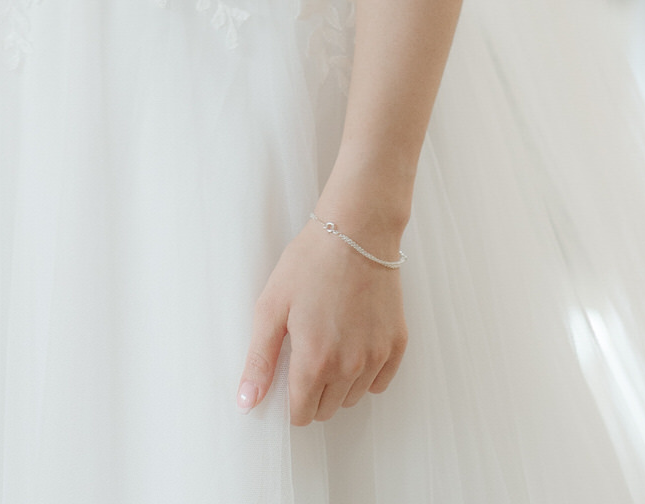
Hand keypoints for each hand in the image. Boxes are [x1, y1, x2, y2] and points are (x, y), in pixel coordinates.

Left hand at [237, 216, 407, 424]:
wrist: (356, 230)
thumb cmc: (310, 263)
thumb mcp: (271, 306)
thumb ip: (259, 360)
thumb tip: (247, 403)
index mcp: (314, 361)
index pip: (301, 415)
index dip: (290, 399)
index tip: (288, 374)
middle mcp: (349, 368)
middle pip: (326, 409)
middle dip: (313, 391)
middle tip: (307, 350)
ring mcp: (377, 357)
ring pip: (353, 397)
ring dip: (339, 383)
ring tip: (330, 339)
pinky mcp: (397, 344)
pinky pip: (379, 382)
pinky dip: (366, 372)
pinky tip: (354, 341)